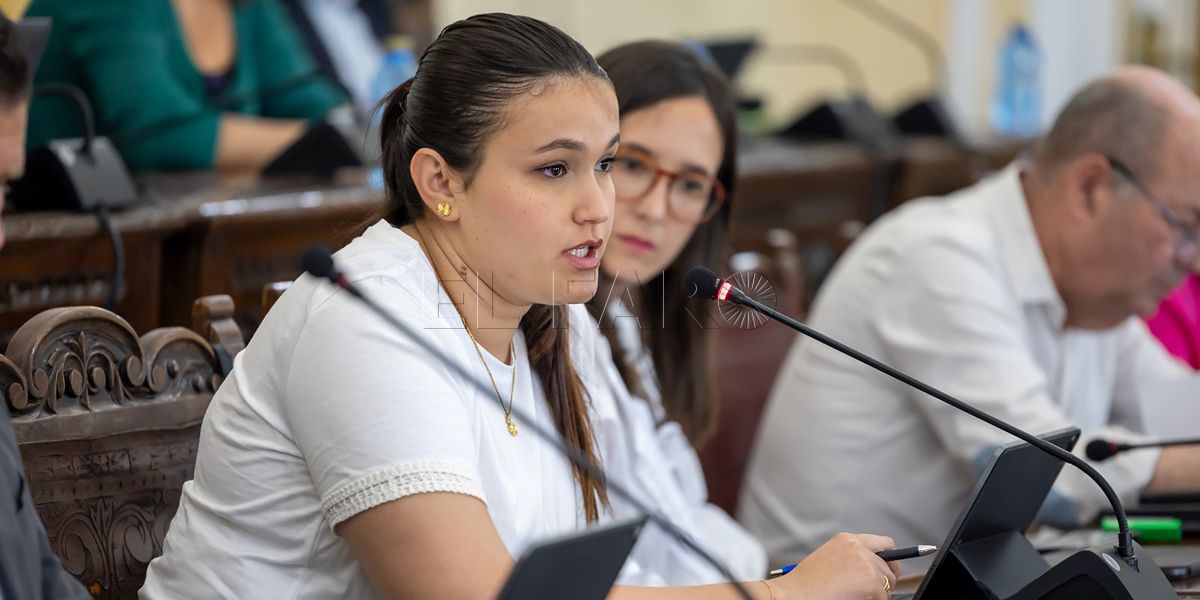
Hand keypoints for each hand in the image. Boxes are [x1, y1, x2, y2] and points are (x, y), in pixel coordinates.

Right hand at [767, 533, 899, 599]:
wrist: (796, 594)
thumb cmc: (807, 584)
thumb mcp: (830, 559)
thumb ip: (853, 558)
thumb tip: (875, 569)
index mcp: (847, 539)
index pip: (884, 543)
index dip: (889, 559)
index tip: (889, 569)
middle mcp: (859, 547)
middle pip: (890, 565)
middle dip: (884, 580)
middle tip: (870, 591)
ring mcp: (867, 563)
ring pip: (889, 582)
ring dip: (878, 593)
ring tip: (853, 595)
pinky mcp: (872, 580)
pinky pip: (884, 596)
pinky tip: (853, 599)